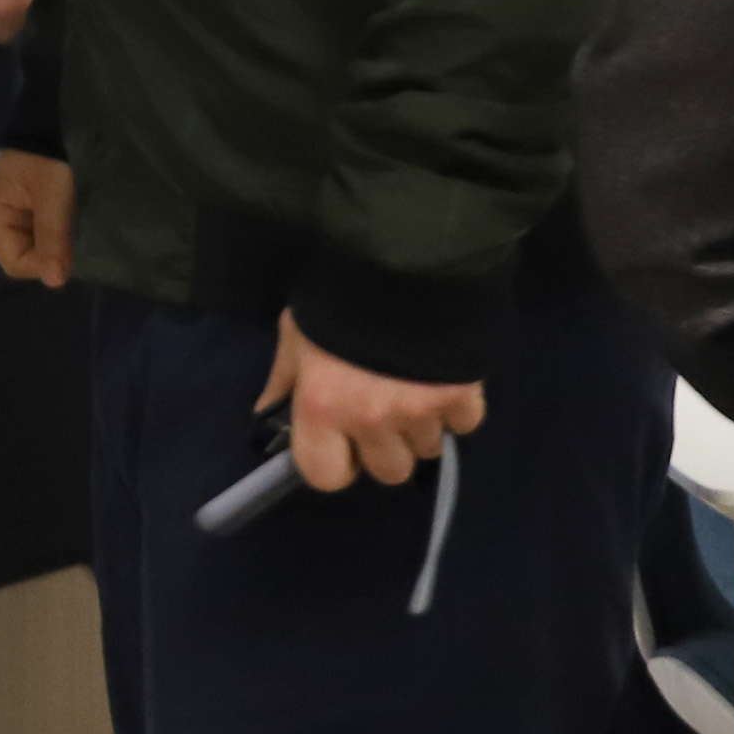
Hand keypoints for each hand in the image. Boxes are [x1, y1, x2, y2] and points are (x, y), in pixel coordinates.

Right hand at [0, 146, 74, 288]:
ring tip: (71, 218)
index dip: (42, 263)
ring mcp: (7, 206)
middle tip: (72, 228)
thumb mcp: (54, 195)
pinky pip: (38, 227)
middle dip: (49, 248)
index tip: (68, 248)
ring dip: (54, 236)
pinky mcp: (22, 200)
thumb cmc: (48, 154)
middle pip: (22, 252)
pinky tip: (67, 213)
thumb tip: (55, 282)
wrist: (52, 114)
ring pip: (33, 241)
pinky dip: (54, 225)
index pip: (14, 262)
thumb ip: (53, 237)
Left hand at [263, 314, 483, 490]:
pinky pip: (464, 425)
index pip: (326, 477)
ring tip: (415, 389)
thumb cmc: (338, 297)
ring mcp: (420, 411)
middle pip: (389, 473)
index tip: (342, 445)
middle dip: (387, 448)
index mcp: (321, 408)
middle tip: (384, 414)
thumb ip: (285, 378)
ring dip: (422, 428)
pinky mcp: (462, 395)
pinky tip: (445, 381)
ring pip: (428, 450)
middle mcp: (370, 420)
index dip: (336, 464)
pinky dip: (457, 410)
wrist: (403, 256)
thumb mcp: (296, 333)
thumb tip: (269, 413)